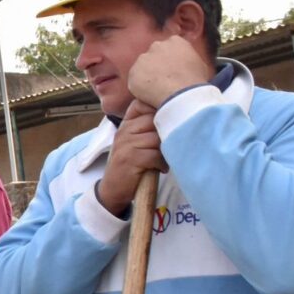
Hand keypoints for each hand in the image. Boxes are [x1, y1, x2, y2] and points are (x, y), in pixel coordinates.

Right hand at [98, 100, 166, 215]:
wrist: (113, 189)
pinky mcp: (130, 159)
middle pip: (154, 119)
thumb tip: (180, 114)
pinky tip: (160, 168)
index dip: (159, 107)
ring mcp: (125, 144)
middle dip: (167, 131)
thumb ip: (150, 127)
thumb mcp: (136, 142)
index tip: (168, 120)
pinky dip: (161, 163)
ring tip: (165, 159)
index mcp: (126, 124)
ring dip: (166, 150)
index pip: (143, 104)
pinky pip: (154, 155)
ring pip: (156, 138)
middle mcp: (124, 131)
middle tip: (171, 144)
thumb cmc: (132, 164)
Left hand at [127, 35, 213, 107]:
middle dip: (156, 67)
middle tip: (163, 81)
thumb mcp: (200, 65)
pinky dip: (140, 88)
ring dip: (147, 77)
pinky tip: (150, 95)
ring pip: (142, 68)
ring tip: (158, 90)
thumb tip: (187, 63)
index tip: (171, 71)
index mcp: (175, 41)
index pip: (168, 48)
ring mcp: (143, 58)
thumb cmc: (194, 82)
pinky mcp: (133, 72)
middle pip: (153, 56)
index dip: (169, 61)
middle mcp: (157, 46)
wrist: (180, 94)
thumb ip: (189, 59)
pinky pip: (134, 80)